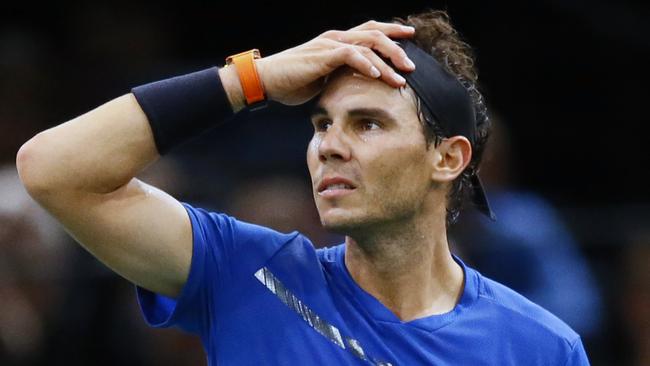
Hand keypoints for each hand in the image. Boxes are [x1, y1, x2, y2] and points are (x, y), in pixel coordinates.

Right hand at [256, 20, 415, 105]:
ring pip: (367, 44)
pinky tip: (377, 75)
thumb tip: (354, 90)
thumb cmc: (292, 82)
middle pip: (375, 34)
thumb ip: (340, 78)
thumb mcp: (323, 79)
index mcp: (337, 42)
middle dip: (397, 48)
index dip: (391, 32)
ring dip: (387, 61)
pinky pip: (350, 54)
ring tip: (400, 76)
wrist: (267, 80)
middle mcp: (336, 38)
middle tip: (412, 65)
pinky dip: (366, 64)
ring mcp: (330, 44)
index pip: (370, 31)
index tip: (410, 38)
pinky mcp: (323, 55)